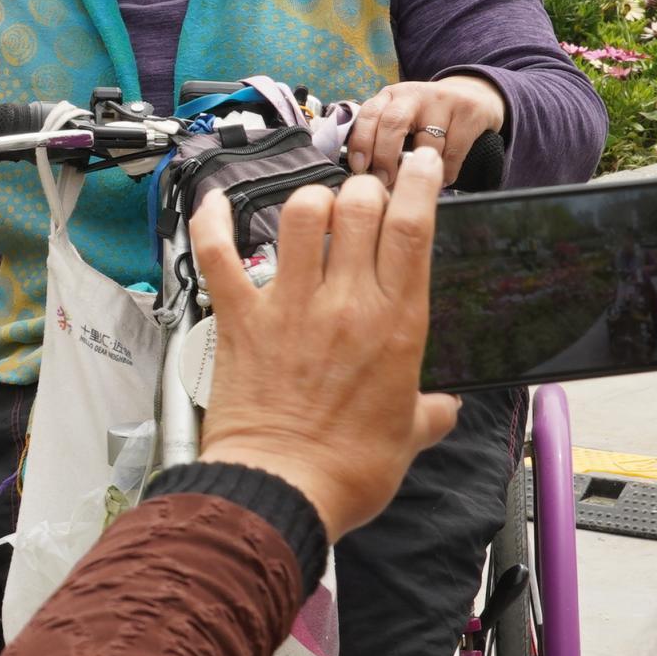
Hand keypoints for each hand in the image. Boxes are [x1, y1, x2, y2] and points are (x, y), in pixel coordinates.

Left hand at [191, 149, 461, 540]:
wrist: (283, 492)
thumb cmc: (348, 471)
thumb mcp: (409, 438)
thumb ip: (429, 412)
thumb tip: (444, 408)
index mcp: (397, 325)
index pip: (413, 229)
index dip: (418, 183)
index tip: (420, 163)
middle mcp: (346, 304)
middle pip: (359, 207)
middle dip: (364, 190)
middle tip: (362, 201)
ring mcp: (289, 306)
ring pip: (300, 215)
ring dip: (309, 201)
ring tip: (312, 211)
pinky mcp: (241, 319)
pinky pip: (218, 253)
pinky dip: (211, 222)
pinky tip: (214, 203)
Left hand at [345, 74, 505, 185]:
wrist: (475, 95)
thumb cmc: (428, 117)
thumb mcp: (401, 116)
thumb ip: (381, 136)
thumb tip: (364, 177)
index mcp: (390, 96)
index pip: (368, 114)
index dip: (360, 142)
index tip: (359, 167)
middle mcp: (413, 94)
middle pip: (393, 123)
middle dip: (384, 157)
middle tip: (384, 180)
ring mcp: (443, 101)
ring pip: (426, 143)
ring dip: (420, 170)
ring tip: (415, 185)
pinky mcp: (469, 112)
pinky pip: (454, 151)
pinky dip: (446, 171)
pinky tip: (443, 179)